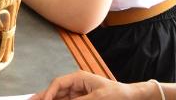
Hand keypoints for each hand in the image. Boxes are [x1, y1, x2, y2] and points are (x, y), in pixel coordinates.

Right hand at [30, 71, 146, 99]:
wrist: (131, 98)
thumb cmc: (117, 94)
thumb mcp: (97, 98)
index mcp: (79, 78)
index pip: (58, 84)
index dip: (48, 93)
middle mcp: (76, 84)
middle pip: (56, 91)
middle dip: (44, 96)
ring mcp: (78, 93)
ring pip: (59, 98)